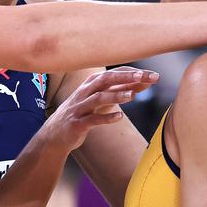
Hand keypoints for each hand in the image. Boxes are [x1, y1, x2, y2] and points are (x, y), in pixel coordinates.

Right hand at [42, 67, 157, 152]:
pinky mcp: (77, 123)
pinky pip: (92, 119)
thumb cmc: (82, 113)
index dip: (132, 73)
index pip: (113, 73)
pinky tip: (120, 117)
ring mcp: (80, 108)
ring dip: (115, 96)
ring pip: (98, 98)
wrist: (55, 134)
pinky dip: (106, 117)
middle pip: (105, 80)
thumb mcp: (99, 100)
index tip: (151, 74)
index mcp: (91, 84)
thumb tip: (142, 83)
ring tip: (132, 96)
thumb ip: (118, 91)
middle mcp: (84, 92)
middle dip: (124, 77)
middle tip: (143, 76)